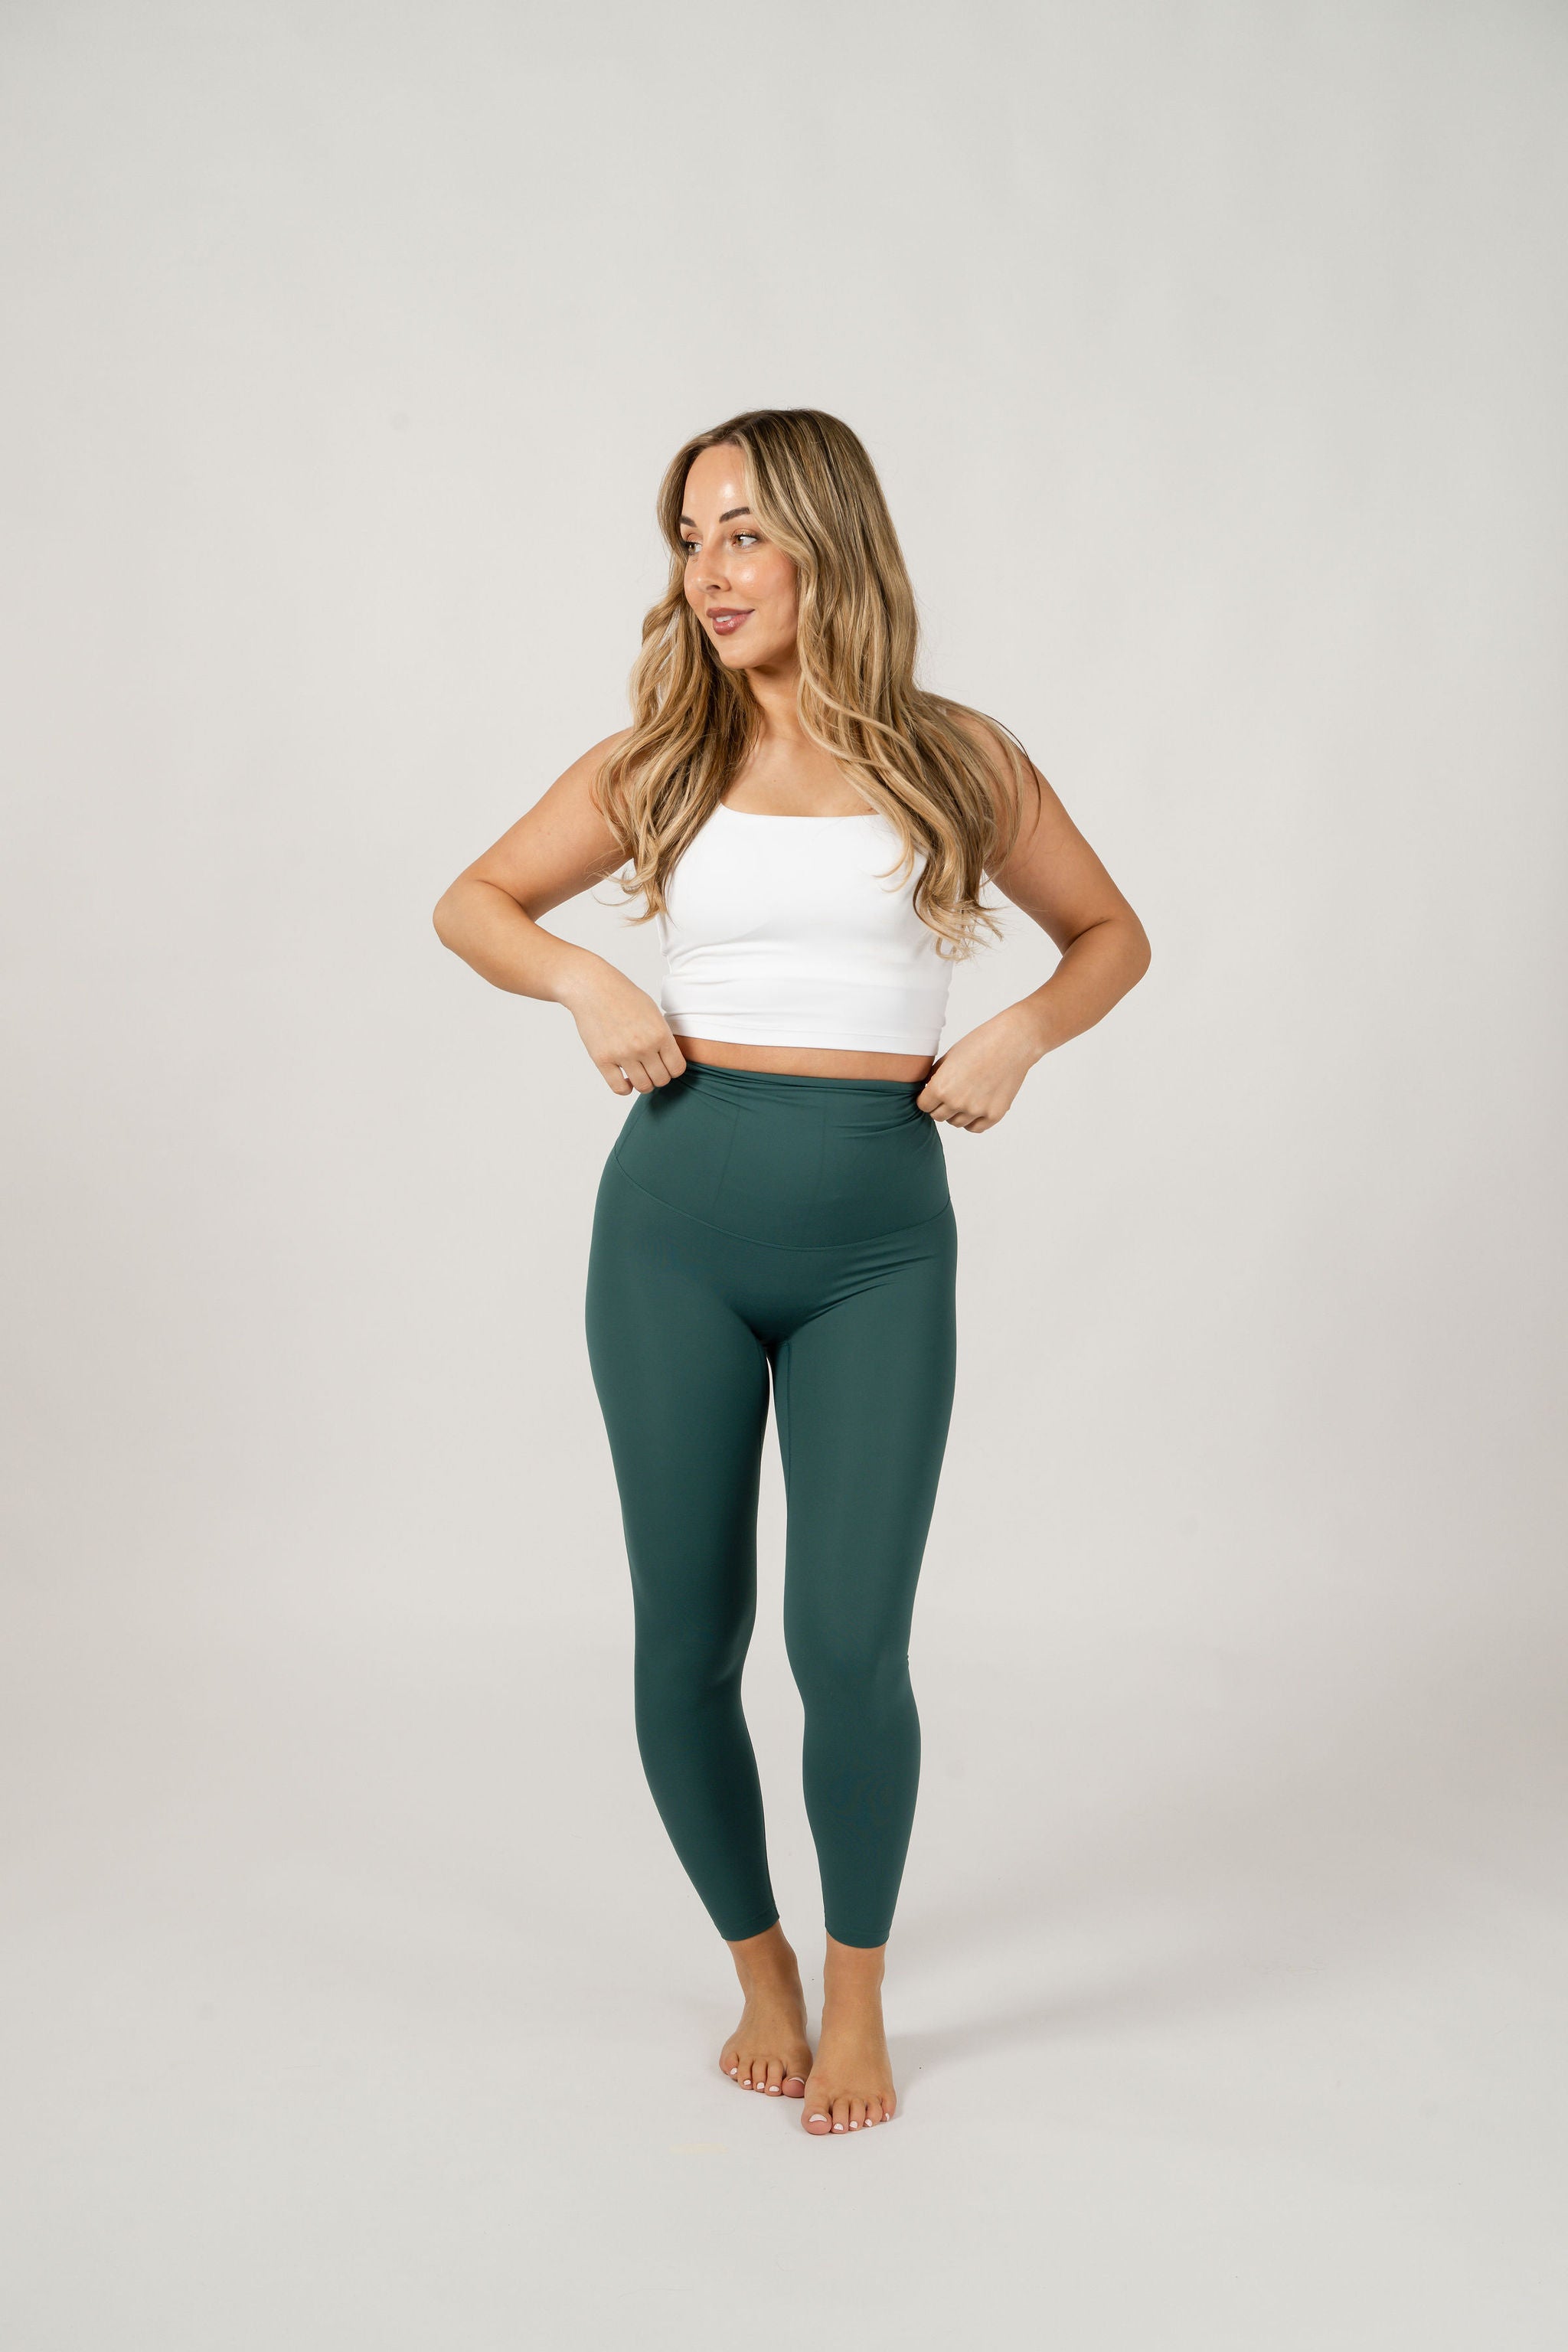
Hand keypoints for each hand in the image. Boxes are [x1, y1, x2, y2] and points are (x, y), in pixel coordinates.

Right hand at [562, 962, 687, 1094]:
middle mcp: (643, 1046)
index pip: (677, 1068)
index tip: (665, 1064)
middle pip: (661, 1080)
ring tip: (638, 1073)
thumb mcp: (653, 1012)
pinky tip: (624, 1078)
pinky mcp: (602, 1059)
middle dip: (658, 1077)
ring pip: (643, 1086)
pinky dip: (625, 1088)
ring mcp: (622, 1054)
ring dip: (643, 1083)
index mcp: (660, 1034)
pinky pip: (619, 1088)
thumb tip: (669, 1061)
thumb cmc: (624, 997)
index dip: (672, 1069)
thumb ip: (663, 1037)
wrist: (594, 988)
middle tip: (650, 1068)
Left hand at [915, 1007, 1042, 1132]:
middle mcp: (956, 1102)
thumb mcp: (949, 1057)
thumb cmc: (979, 1044)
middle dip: (941, 1106)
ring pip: (956, 1123)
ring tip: (966, 1096)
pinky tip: (976, 1107)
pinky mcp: (994, 1114)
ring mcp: (976, 1110)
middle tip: (951, 1093)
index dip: (927, 1098)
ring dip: (957, 1113)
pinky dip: (973, 1120)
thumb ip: (935, 1078)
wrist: (1012, 1042)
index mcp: (941, 1087)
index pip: (923, 1105)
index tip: (933, 1093)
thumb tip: (927, 1091)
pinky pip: (975, 1128)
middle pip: (938, 1116)